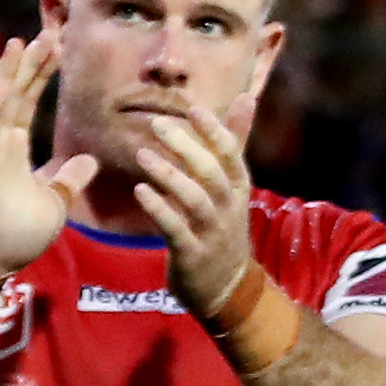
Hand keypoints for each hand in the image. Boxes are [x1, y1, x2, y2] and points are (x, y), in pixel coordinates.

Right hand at [0, 29, 98, 283]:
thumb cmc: (14, 237)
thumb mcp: (54, 204)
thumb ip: (69, 180)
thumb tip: (89, 160)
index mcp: (13, 147)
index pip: (28, 100)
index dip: (43, 73)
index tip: (59, 45)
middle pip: (15, 92)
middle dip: (31, 62)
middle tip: (50, 30)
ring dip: (11, 73)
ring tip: (25, 41)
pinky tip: (5, 77)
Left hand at [129, 105, 257, 316]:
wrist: (228, 288)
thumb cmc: (224, 228)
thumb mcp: (233, 186)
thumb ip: (236, 142)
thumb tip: (245, 97)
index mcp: (239, 188)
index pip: (231, 154)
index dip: (214, 130)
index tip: (192, 108)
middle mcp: (229, 208)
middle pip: (212, 173)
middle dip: (186, 147)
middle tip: (157, 124)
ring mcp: (212, 233)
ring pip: (195, 200)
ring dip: (169, 176)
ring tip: (142, 155)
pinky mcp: (193, 255)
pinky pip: (176, 229)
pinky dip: (159, 209)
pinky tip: (140, 191)